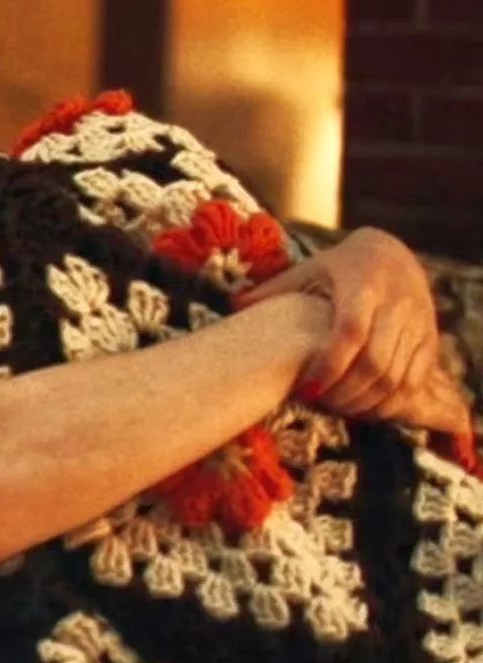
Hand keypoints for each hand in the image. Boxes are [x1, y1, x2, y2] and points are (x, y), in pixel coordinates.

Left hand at [242, 228, 464, 434]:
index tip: (307, 390)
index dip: (329, 366)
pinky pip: (416, 381)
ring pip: (397, 377)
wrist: (392, 253)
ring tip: (338, 409)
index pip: (350, 332)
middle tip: (320, 404)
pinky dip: (391, 402)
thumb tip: (233, 304)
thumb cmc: (338, 267)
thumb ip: (273, 290)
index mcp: (362, 285)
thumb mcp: (308, 270)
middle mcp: (396, 303)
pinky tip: (365, 407)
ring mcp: (418, 323)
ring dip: (367, 402)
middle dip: (346, 392)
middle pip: (375, 362)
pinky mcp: (430, 339)